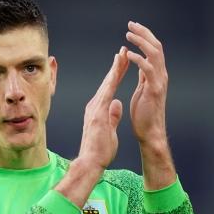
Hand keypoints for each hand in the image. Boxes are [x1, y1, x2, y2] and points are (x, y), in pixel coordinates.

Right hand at [76, 47, 129, 170]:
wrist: (90, 162)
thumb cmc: (99, 151)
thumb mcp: (109, 130)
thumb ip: (113, 116)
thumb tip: (118, 104)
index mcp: (98, 110)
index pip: (109, 89)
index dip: (116, 75)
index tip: (123, 63)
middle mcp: (94, 106)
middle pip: (107, 82)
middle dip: (116, 67)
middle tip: (122, 51)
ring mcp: (95, 109)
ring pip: (106, 84)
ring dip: (114, 68)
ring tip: (121, 54)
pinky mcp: (97, 113)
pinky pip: (107, 92)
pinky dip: (112, 80)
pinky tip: (117, 70)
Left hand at [125, 21, 167, 145]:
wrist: (150, 132)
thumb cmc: (144, 115)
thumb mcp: (143, 90)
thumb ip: (144, 77)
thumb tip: (141, 65)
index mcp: (157, 75)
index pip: (153, 49)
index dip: (144, 36)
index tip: (133, 28)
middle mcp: (161, 75)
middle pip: (156, 46)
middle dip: (144, 33)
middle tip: (130, 24)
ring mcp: (159, 82)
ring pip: (154, 54)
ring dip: (141, 42)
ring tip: (128, 35)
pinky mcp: (154, 90)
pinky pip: (148, 70)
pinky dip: (139, 60)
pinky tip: (129, 54)